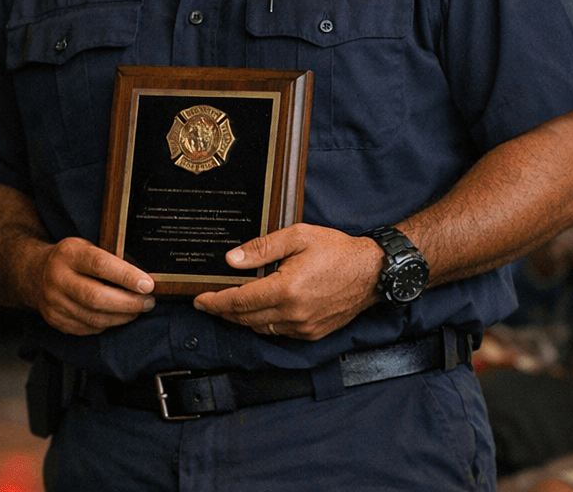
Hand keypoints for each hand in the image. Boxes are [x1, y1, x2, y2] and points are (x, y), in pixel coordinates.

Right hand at [22, 236, 154, 335]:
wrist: (35, 273)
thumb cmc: (70, 259)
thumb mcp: (85, 247)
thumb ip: (108, 258)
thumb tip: (143, 277)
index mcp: (68, 254)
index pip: (100, 265)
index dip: (127, 276)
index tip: (148, 284)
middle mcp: (58, 278)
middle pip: (97, 297)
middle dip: (128, 303)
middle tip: (148, 302)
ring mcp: (54, 302)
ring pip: (94, 317)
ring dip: (122, 316)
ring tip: (138, 310)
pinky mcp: (56, 320)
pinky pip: (88, 328)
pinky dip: (108, 323)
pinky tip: (118, 316)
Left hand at [191, 224, 381, 339]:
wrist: (372, 272)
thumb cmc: (337, 251)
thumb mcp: (297, 237)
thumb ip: (262, 248)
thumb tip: (231, 260)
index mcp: (286, 290)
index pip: (239, 301)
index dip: (216, 301)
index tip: (200, 300)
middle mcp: (293, 314)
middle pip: (245, 318)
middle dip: (223, 311)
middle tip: (208, 303)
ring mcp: (304, 327)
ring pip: (260, 328)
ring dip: (242, 319)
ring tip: (228, 305)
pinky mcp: (312, 333)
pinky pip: (278, 332)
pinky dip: (263, 323)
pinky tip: (257, 311)